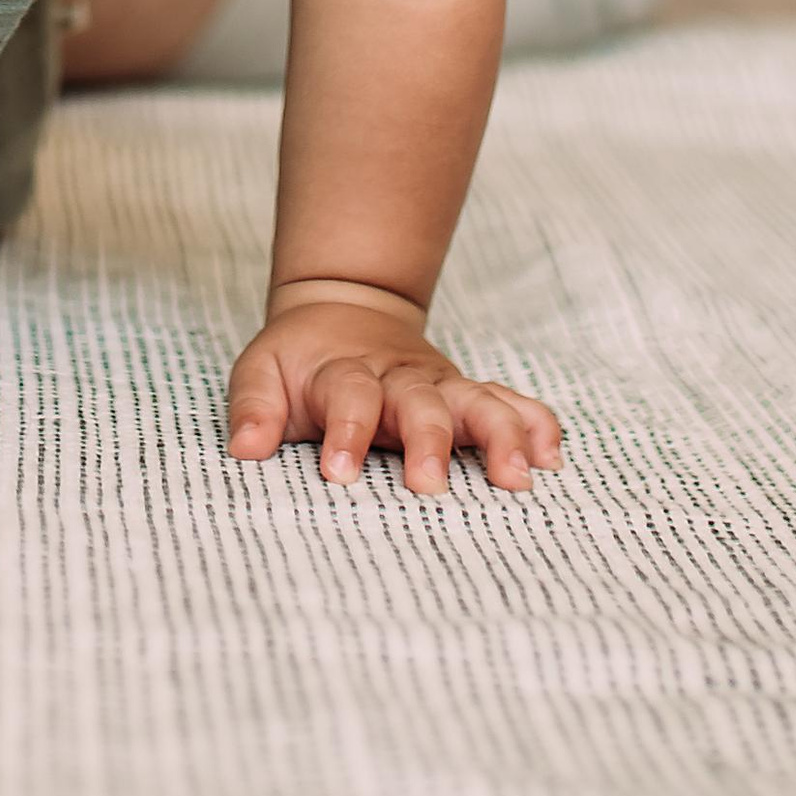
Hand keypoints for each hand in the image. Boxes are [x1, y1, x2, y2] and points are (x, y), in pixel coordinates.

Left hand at [226, 300, 562, 496]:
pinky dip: (534, 425)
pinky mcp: (467, 396)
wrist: (343, 309)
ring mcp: (440, 386)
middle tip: (430, 486)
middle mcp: (400, 378)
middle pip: (420, 403)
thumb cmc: (300, 361)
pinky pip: (509, 404)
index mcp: (345, 373)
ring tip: (517, 478)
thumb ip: (254, 409)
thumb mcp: (262, 371)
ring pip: (477, 402)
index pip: (348, 397)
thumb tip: (244, 451)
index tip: (339, 474)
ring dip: (499, 436)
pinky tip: (551, 458)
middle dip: (427, 441)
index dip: (345, 432)